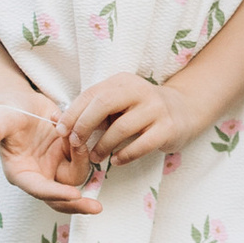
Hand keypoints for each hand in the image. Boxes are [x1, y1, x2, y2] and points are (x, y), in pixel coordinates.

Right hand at [0, 94, 107, 210]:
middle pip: (60, 198)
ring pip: (75, 179)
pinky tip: (81, 134)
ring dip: (82, 162)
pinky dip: (85, 151)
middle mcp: (38, 175)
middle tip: (96, 208)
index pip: (39, 189)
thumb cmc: (6, 112)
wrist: (21, 100)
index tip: (74, 195)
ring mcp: (54, 166)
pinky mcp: (66, 156)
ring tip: (77, 138)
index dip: (56, 194)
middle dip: (77, 204)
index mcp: (20, 173)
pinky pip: (82, 161)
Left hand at [46, 72, 193, 180]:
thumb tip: (61, 123)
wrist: (183, 110)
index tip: (60, 131)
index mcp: (122, 81)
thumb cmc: (141, 109)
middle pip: (104, 104)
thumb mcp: (119, 102)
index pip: (92, 94)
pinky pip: (141, 145)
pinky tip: (116, 161)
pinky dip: (125, 155)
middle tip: (75, 144)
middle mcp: (139, 91)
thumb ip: (95, 110)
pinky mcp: (167, 128)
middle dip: (84, 125)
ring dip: (103, 146)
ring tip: (96, 157)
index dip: (73, 113)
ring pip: (121, 128)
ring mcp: (155, 108)